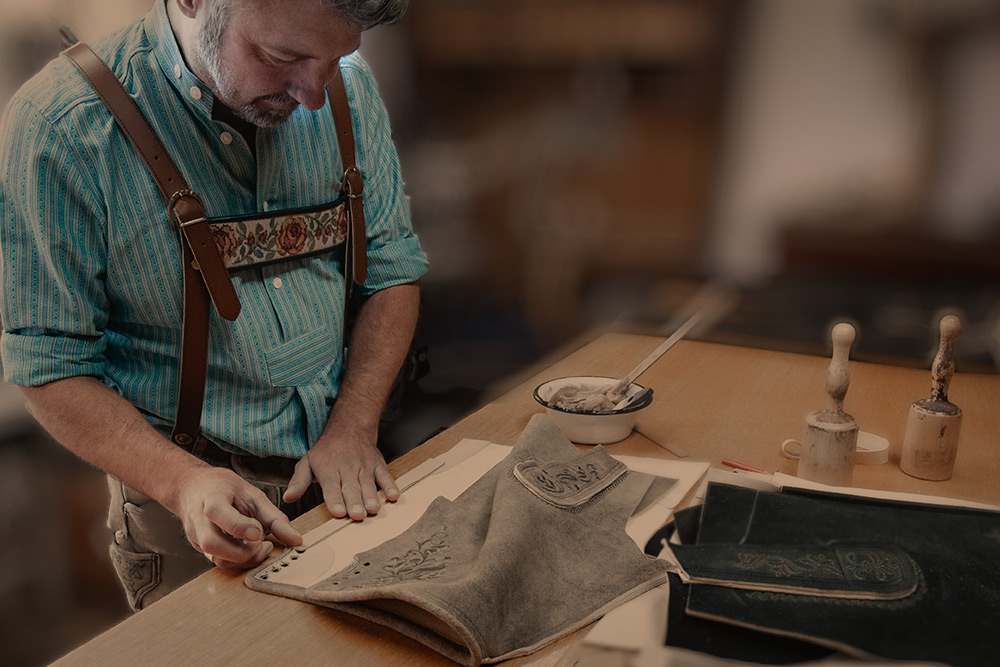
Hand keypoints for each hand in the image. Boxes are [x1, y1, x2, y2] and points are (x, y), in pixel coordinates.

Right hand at [177, 467, 301, 570]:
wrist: (194, 488)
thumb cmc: (224, 489)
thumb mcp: (252, 494)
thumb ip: (274, 517)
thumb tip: (296, 540)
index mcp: (211, 498)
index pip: (217, 513)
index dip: (239, 526)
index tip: (259, 533)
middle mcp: (199, 519)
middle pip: (211, 543)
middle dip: (241, 551)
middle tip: (262, 544)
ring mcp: (196, 535)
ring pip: (214, 558)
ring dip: (242, 559)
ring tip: (261, 548)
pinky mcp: (200, 547)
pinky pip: (218, 560)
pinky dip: (238, 561)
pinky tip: (250, 550)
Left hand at [283, 434, 398, 520]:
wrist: (349, 428)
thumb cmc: (327, 451)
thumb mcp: (307, 462)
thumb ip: (299, 482)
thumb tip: (288, 498)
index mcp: (328, 470)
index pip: (331, 487)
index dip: (335, 500)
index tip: (338, 512)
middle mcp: (347, 468)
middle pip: (351, 487)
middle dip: (355, 502)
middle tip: (357, 515)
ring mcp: (364, 466)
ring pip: (368, 483)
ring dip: (372, 497)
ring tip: (374, 510)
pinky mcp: (378, 465)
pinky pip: (385, 475)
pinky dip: (391, 485)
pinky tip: (394, 496)